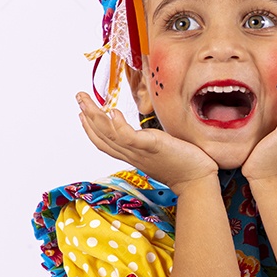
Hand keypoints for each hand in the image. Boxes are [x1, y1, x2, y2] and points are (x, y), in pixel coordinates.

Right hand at [75, 93, 218, 193]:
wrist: (197, 179)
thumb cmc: (183, 163)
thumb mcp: (159, 150)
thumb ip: (149, 142)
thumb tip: (147, 132)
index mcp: (132, 154)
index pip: (105, 142)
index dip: (91, 128)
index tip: (82, 112)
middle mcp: (132, 154)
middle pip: (102, 136)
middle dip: (87, 116)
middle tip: (79, 97)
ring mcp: (140, 151)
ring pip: (110, 135)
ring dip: (95, 117)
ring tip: (86, 100)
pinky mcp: (152, 147)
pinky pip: (129, 137)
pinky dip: (119, 125)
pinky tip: (113, 112)